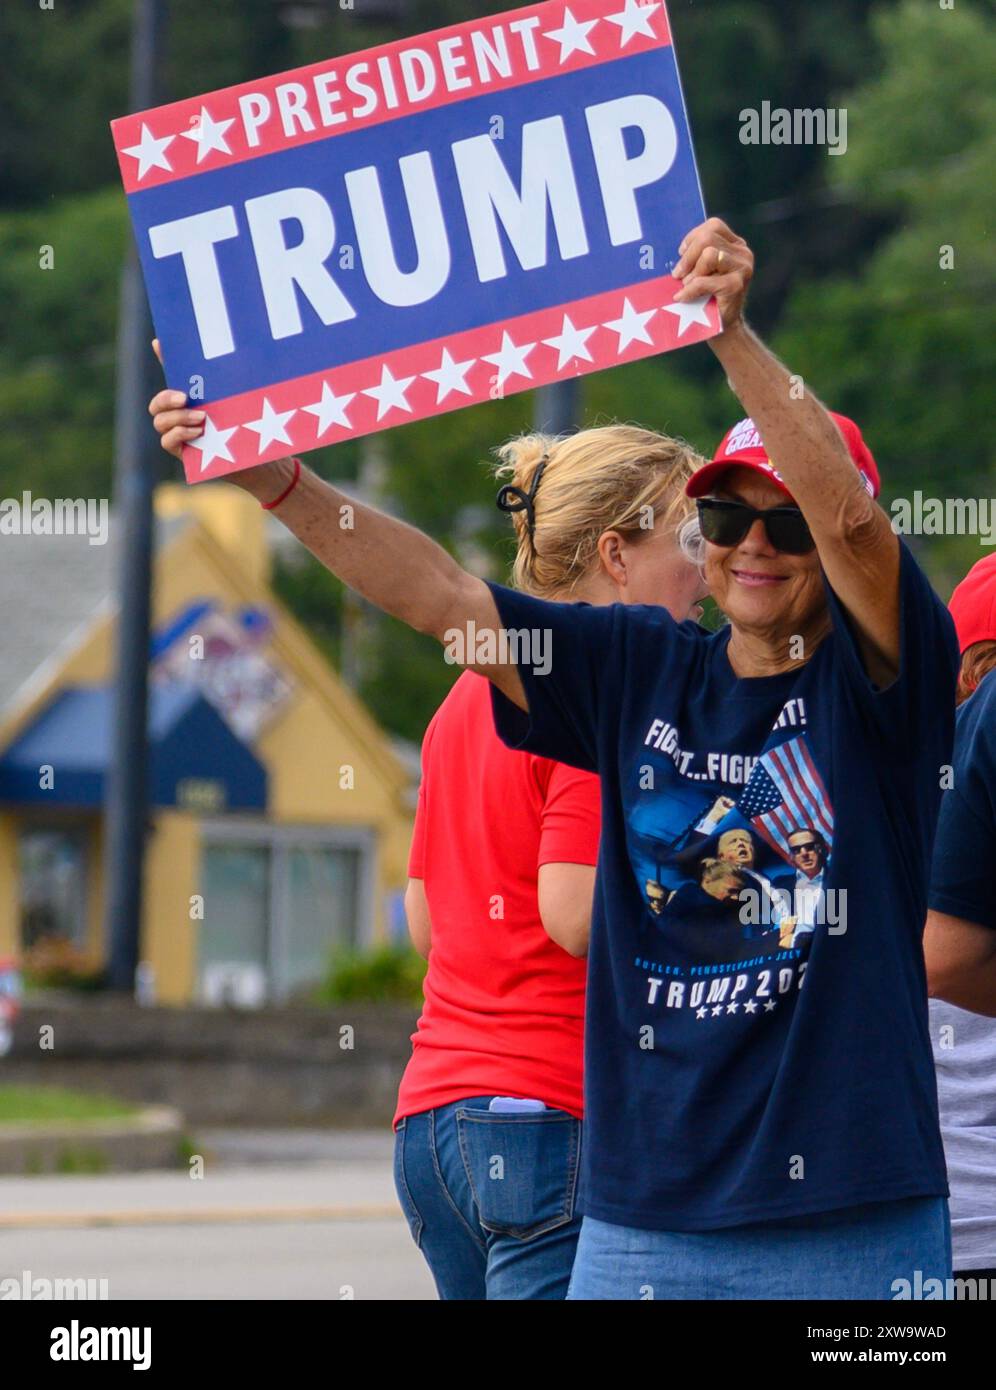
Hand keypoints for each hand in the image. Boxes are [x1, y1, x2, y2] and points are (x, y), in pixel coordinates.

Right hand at [148, 339, 292, 498]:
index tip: (159, 342)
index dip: (163, 357)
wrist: (259, 460)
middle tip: (184, 397)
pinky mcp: (182, 452)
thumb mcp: (246, 402)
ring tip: (201, 418)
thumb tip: (249, 354)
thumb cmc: (252, 429)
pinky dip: (179, 434)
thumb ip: (240, 383)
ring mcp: (178, 433)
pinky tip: (197, 433)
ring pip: (159, 420)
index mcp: (194, 396)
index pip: (173, 374)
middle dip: (166, 397)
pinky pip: (166, 441)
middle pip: (157, 402)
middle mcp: (180, 413)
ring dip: (178, 417)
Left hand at [672, 218, 753, 329]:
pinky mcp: (736, 285)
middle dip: (688, 256)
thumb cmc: (707, 298)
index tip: (681, 254)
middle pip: (708, 238)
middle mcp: (743, 253)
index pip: (713, 226)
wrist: (723, 328)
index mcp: (735, 245)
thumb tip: (677, 250)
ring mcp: (743, 268)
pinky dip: (690, 290)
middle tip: (678, 275)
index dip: (693, 238)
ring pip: (709, 255)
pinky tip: (682, 298)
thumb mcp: (703, 271)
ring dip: (692, 272)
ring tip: (686, 286)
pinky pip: (705, 281)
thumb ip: (697, 255)